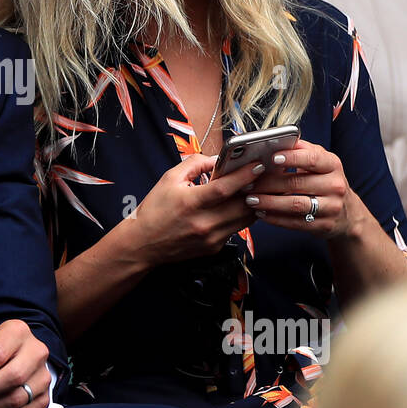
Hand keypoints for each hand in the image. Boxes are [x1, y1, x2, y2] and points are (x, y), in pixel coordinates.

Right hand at [123, 153, 262, 267]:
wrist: (142, 244)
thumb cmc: (154, 211)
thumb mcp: (168, 180)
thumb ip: (194, 165)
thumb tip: (217, 159)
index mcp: (191, 203)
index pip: (225, 188)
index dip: (244, 175)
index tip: (258, 165)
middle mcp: (203, 223)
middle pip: (242, 205)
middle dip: (256, 189)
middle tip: (264, 176)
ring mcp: (211, 238)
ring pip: (245, 219)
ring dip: (253, 204)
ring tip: (255, 190)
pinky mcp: (214, 248)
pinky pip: (235, 230)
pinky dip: (240, 217)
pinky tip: (238, 207)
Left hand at [244, 140, 360, 238]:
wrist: (347, 213)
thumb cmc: (325, 181)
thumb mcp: (320, 162)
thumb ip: (300, 150)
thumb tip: (275, 140)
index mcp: (332, 164)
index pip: (312, 159)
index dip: (292, 158)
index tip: (272, 157)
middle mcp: (335, 185)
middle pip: (297, 183)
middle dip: (269, 183)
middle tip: (248, 183)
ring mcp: (331, 207)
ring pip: (295, 205)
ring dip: (270, 202)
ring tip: (251, 200)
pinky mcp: (324, 225)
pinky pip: (296, 222)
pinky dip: (276, 218)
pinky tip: (261, 213)